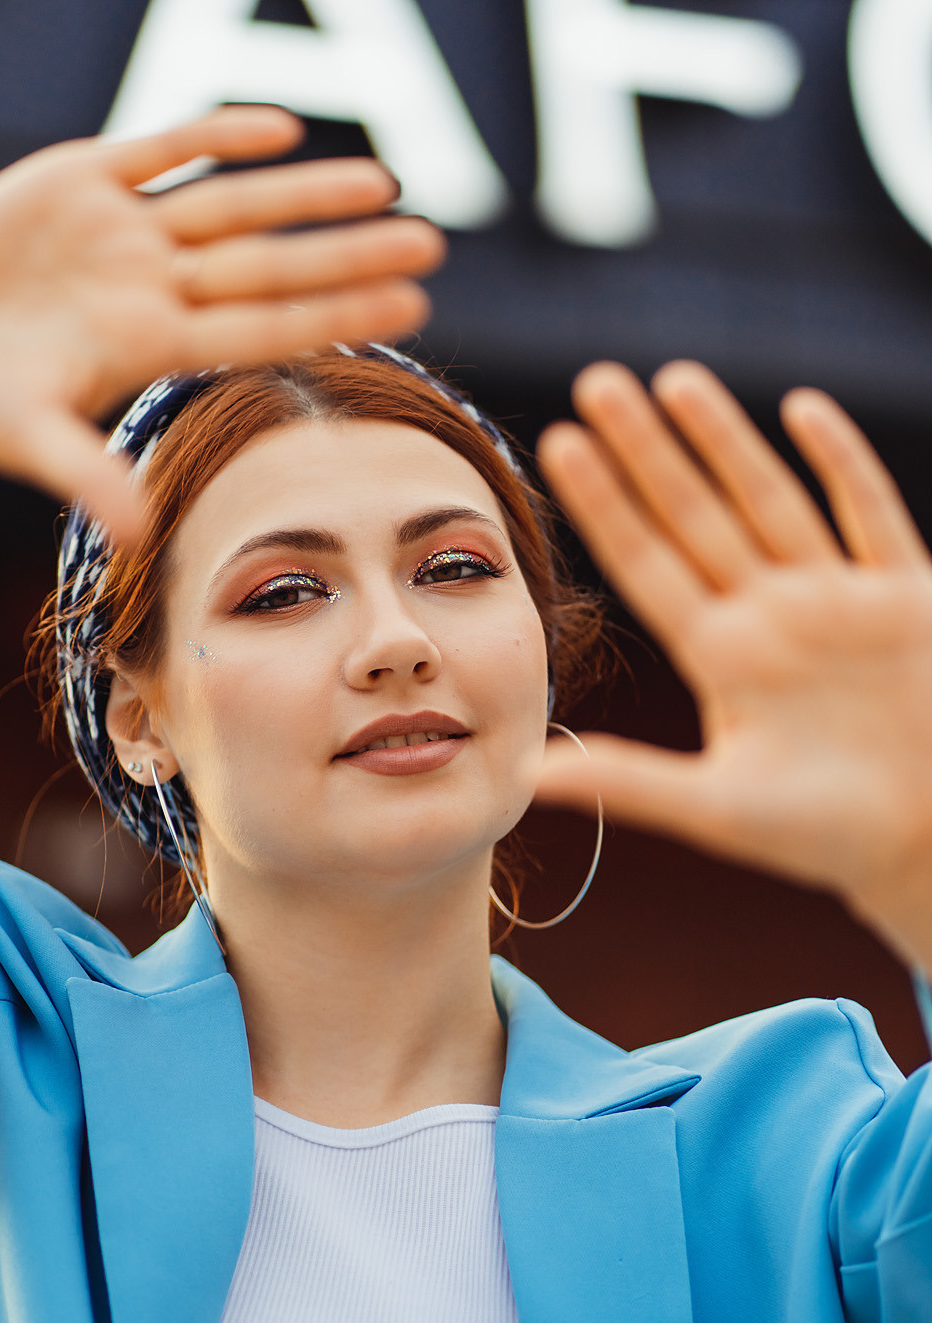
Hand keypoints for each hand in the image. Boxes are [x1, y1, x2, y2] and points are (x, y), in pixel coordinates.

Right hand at [0, 106, 442, 545]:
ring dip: (304, 193)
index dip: (338, 314)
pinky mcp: (78, 180)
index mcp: (151, 346)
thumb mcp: (22, 438)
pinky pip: (162, 149)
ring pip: (233, 203)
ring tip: (382, 182)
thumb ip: (84, 474)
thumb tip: (138, 534)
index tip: (411, 306)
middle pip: (269, 265)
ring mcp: (122, 232)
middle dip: (347, 254)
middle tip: (432, 243)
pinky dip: (215, 136)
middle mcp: (153, 287)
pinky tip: (282, 131)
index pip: (265, 327)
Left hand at [536, 361, 931, 971]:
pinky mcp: (905, 598)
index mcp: (722, 657)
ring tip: (674, 379)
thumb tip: (530, 780)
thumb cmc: (825, 835)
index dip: (606, 506)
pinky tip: (803, 408)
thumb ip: (631, 781)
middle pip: (697, 515)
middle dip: (648, 451)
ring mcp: (838, 599)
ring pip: (771, 499)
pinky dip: (842, 464)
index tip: (556, 446)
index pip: (648, 564)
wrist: (928, 843)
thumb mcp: (719, 809)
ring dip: (726, 441)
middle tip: (596, 383)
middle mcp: (771, 614)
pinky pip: (870, 515)